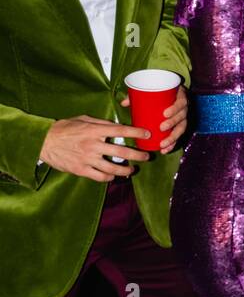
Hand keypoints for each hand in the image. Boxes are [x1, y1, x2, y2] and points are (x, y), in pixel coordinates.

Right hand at [38, 116, 152, 180]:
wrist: (44, 141)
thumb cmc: (64, 128)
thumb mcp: (83, 119)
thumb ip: (101, 123)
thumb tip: (117, 126)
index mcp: (94, 130)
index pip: (121, 130)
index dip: (137, 133)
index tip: (147, 134)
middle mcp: (93, 145)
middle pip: (122, 152)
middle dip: (138, 155)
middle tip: (146, 157)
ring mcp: (87, 159)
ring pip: (113, 168)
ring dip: (126, 170)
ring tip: (132, 170)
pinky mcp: (81, 170)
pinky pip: (100, 176)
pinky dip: (109, 177)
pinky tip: (113, 175)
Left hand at [118, 84, 187, 154]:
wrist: (168, 94)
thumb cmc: (159, 92)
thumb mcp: (150, 92)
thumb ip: (138, 95)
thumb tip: (124, 103)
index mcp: (179, 95)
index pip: (182, 102)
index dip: (175, 108)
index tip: (165, 114)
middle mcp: (183, 107)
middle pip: (182, 116)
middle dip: (172, 123)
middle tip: (161, 128)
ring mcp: (182, 117)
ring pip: (181, 128)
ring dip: (173, 138)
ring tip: (162, 144)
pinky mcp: (179, 126)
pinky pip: (178, 136)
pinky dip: (172, 144)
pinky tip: (165, 150)